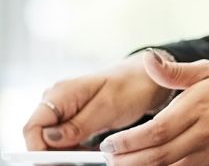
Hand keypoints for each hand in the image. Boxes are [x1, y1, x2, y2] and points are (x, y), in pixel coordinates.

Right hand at [23, 52, 167, 150]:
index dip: (40, 149)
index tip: (61, 162)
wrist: (149, 77)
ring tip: (90, 156)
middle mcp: (56, 100)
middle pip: (40, 137)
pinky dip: (75, 149)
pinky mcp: (73, 118)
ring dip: (67, 153)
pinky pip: (64, 139)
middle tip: (81, 161)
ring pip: (51, 141)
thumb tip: (48, 140)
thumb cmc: (133, 87)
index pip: (33, 127)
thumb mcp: (108, 108)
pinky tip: (91, 152)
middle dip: (56, 154)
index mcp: (60, 93)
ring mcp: (63, 109)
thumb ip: (78, 125)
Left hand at [97, 55, 208, 165]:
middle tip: (110, 158)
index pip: (155, 131)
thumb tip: (148, 60)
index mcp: (199, 108)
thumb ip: (175, 71)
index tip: (109, 143)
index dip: (127, 142)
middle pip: (156, 157)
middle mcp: (204, 134)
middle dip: (126, 161)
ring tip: (126, 164)